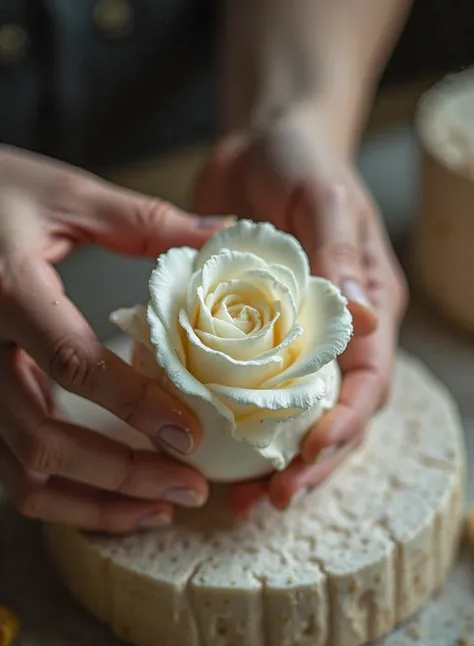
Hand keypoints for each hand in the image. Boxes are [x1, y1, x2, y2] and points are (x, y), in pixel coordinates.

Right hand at [0, 146, 229, 532]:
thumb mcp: (64, 194)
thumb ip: (144, 220)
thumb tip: (222, 233)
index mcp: (7, 292)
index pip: (75, 363)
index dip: (136, 406)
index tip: (191, 437)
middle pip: (46, 440)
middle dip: (124, 475)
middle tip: (192, 488)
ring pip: (21, 473)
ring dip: (94, 503)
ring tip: (160, 508)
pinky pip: (9, 468)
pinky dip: (62, 496)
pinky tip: (110, 498)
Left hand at [194, 109, 407, 515]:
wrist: (260, 146)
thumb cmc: (303, 163)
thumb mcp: (324, 198)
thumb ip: (340, 253)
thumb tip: (365, 315)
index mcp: (369, 309)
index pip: (367, 381)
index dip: (345, 423)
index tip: (311, 452)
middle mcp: (333, 335)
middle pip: (332, 416)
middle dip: (309, 462)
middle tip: (272, 498)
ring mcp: (289, 341)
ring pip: (288, 417)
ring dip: (269, 461)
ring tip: (239, 500)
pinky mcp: (246, 337)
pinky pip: (240, 389)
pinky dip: (227, 424)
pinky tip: (203, 449)